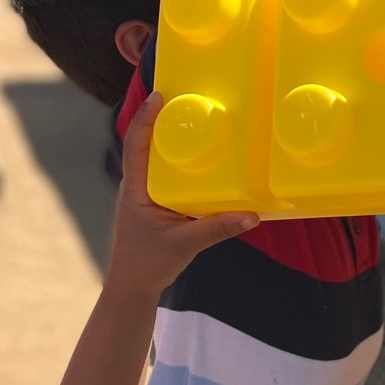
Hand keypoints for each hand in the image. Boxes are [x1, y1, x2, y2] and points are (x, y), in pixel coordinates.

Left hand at [105, 94, 259, 305]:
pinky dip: (178, 160)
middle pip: (145, 144)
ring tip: (192, 120)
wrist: (132, 288)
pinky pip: (165, 173)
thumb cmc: (148, 264)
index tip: (159, 96)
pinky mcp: (154, 203)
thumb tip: (253, 214)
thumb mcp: (185, 244)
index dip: (145, 119)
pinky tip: (198, 158)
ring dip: (169, 138)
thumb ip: (218, 228)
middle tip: (184, 99)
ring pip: (154, 158)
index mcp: (137, 190)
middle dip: (160, 120)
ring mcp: (144, 194)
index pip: (136, 146)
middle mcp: (138, 186)